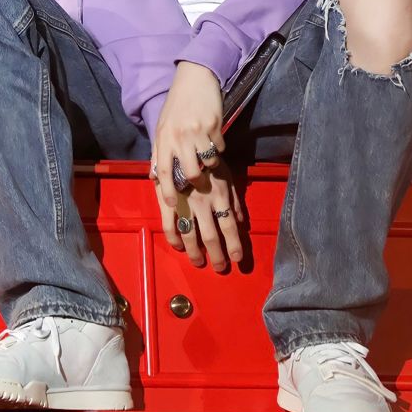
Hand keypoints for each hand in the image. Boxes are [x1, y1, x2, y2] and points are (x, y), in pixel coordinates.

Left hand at [148, 61, 225, 208]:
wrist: (194, 78)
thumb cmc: (176, 104)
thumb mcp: (162, 126)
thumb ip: (159, 152)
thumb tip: (154, 176)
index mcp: (164, 137)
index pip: (164, 171)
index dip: (167, 191)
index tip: (171, 205)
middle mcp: (180, 136)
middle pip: (192, 173)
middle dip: (198, 183)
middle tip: (201, 183)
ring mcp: (198, 131)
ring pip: (209, 162)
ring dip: (211, 163)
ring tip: (208, 155)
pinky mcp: (215, 125)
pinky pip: (220, 148)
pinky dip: (219, 147)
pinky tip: (214, 137)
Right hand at [153, 156, 243, 270]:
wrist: (183, 143)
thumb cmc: (209, 162)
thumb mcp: (228, 176)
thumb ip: (235, 200)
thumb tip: (243, 222)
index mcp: (220, 195)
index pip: (229, 226)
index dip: (234, 245)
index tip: (237, 259)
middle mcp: (203, 202)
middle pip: (211, 236)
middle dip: (217, 255)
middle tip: (221, 268)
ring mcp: (184, 202)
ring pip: (190, 235)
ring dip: (195, 253)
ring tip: (200, 263)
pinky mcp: (168, 200)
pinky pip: (170, 225)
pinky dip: (174, 239)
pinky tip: (179, 247)